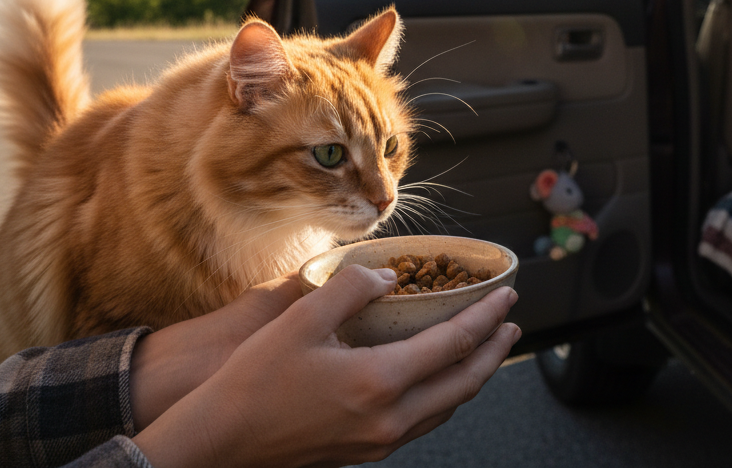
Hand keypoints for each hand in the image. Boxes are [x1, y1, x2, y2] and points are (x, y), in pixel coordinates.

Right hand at [132, 265, 520, 467]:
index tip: (507, 295)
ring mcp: (379, 441)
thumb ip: (352, 289)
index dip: (486, 316)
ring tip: (484, 348)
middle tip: (510, 323)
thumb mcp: (302, 318)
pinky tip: (436, 379)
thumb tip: (388, 279)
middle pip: (465, 383)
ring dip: (474, 375)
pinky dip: (444, 394)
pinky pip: (423, 421)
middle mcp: (389, 419)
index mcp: (379, 383)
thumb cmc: (254, 381)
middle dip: (495, 350)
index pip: (454, 344)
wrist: (221, 442)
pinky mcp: (365, 451)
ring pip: (447, 408)